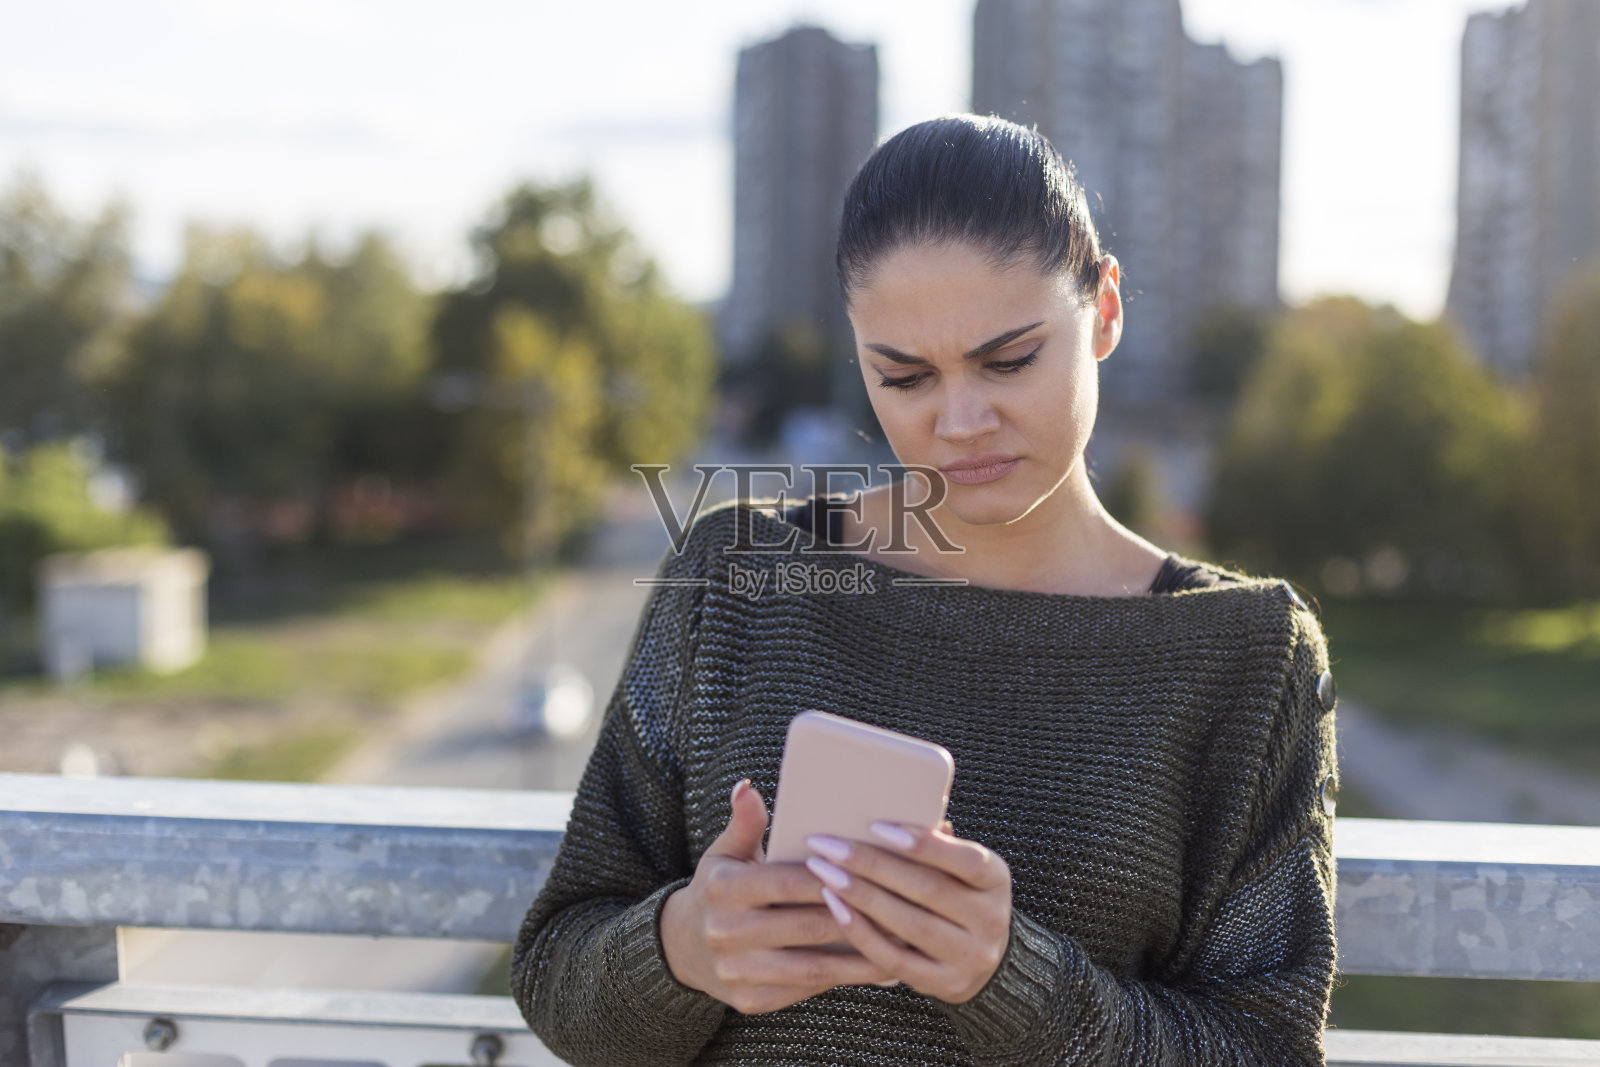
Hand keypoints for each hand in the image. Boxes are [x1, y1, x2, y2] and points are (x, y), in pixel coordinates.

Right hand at [660, 779, 898, 1013]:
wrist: (683, 947)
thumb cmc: (721, 887)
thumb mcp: (725, 852)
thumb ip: (745, 822)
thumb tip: (747, 787)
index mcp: (722, 889)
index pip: (787, 882)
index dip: (831, 877)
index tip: (874, 869)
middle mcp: (725, 934)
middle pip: (806, 926)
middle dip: (859, 916)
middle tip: (905, 906)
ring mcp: (738, 973)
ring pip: (814, 966)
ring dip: (864, 956)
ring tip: (905, 941)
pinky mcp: (752, 1002)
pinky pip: (808, 990)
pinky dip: (846, 978)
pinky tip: (881, 966)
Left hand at [803, 820, 1012, 1003]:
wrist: (986, 960)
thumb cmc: (958, 895)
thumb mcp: (960, 867)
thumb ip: (935, 843)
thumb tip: (897, 807)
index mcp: (996, 879)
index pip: (963, 859)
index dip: (921, 844)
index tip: (874, 826)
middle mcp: (991, 919)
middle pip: (928, 890)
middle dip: (873, 865)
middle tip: (828, 846)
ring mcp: (971, 957)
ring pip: (909, 925)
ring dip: (861, 896)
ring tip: (823, 872)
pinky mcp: (945, 985)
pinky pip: (895, 960)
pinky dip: (862, 932)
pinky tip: (835, 906)